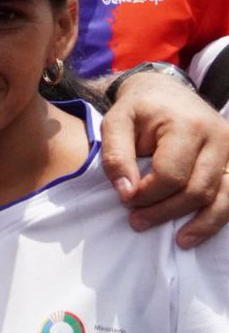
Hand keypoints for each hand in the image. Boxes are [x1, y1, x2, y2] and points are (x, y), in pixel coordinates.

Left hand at [100, 71, 228, 246]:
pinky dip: (217, 217)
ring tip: (177, 240)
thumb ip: (115, 156)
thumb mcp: (116, 122)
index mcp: (188, 126)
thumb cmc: (139, 110)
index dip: (146, 194)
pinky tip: (198, 232)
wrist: (166, 92)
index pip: (171, 175)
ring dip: (198, 223)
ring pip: (223, 198)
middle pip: (196, 190)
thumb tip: (126, 192)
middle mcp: (218, 137)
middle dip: (164, 211)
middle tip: (136, 220)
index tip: (124, 199)